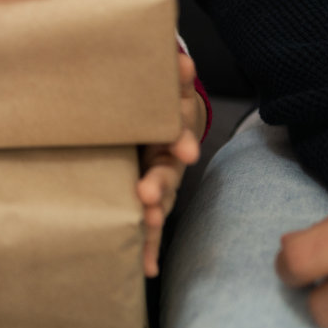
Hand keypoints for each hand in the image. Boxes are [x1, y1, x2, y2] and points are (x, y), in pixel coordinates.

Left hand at [137, 51, 204, 277]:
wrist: (157, 112)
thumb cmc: (155, 99)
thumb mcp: (166, 85)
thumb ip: (175, 75)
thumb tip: (181, 59)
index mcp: (168, 130)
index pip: (178, 133)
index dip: (182, 140)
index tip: (183, 148)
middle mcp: (167, 159)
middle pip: (167, 173)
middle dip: (160, 184)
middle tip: (149, 193)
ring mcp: (157, 180)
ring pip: (159, 201)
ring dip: (152, 217)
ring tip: (145, 223)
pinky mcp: (144, 198)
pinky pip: (147, 226)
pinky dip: (147, 247)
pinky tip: (145, 268)